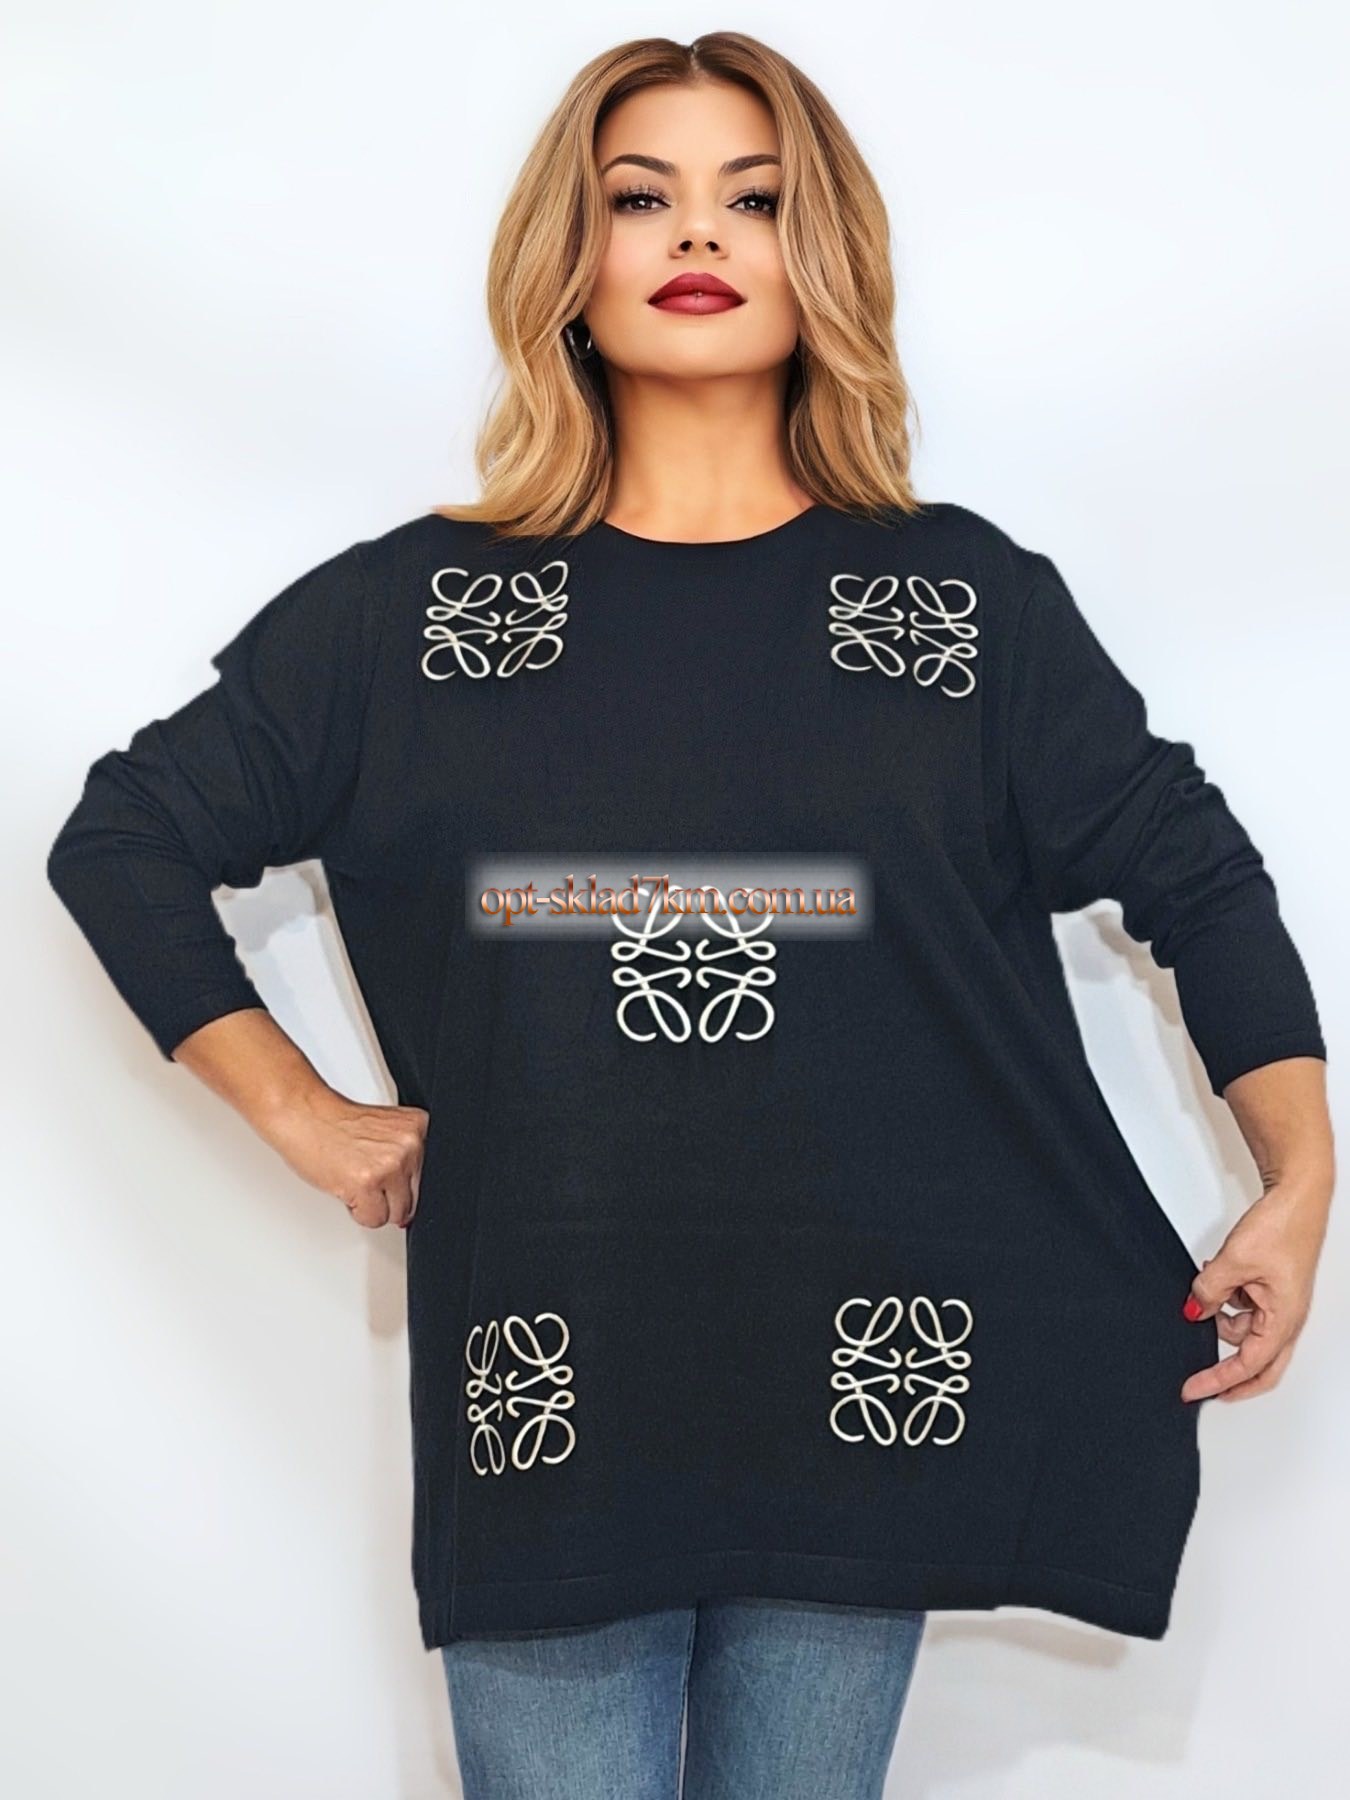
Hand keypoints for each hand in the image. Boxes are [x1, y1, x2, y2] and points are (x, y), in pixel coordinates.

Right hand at [258, 1083, 428, 1229]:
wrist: (304, 1114)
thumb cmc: (336, 1124)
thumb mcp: (387, 1130)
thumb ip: (407, 1156)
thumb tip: (416, 1203)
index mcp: (419, 1127)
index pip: (430, 1178)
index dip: (403, 1183)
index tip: (386, 1174)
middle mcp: (410, 1144)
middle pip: (415, 1199)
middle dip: (388, 1196)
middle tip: (364, 1173)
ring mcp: (391, 1164)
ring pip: (396, 1213)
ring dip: (373, 1205)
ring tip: (355, 1177)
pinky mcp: (368, 1183)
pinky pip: (374, 1219)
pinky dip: (358, 1211)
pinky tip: (347, 1185)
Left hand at [1179, 1175, 1330, 1403]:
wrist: (1298, 1197)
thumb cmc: (1283, 1227)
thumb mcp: (1234, 1261)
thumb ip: (1209, 1290)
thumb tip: (1193, 1309)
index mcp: (1284, 1320)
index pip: (1248, 1366)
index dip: (1217, 1380)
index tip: (1193, 1391)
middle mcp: (1287, 1318)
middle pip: (1258, 1365)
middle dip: (1228, 1375)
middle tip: (1199, 1383)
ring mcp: (1282, 1303)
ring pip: (1246, 1329)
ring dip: (1222, 1317)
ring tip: (1207, 1289)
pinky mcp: (1274, 1288)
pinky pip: (1246, 1306)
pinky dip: (1227, 1298)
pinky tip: (1217, 1277)